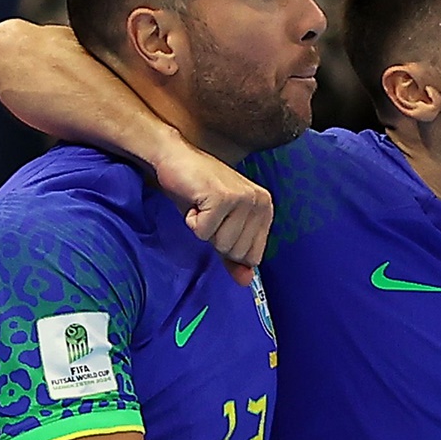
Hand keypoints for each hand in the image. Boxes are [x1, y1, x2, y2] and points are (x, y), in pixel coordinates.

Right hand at [151, 148, 272, 283]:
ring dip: (203, 229)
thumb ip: (233, 255)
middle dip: (214, 238)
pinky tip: (194, 202)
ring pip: (221, 243)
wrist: (175, 158)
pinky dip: (192, 221)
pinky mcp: (222, 197)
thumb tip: (245, 282)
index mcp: (265, 209)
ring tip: (202, 206)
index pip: (253, 257)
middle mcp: (259, 202)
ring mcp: (242, 198)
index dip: (229, 248)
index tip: (219, 224)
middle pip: (237, 252)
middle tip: (208, 212)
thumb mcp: (220, 226)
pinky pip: (204, 232)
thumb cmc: (197, 192)